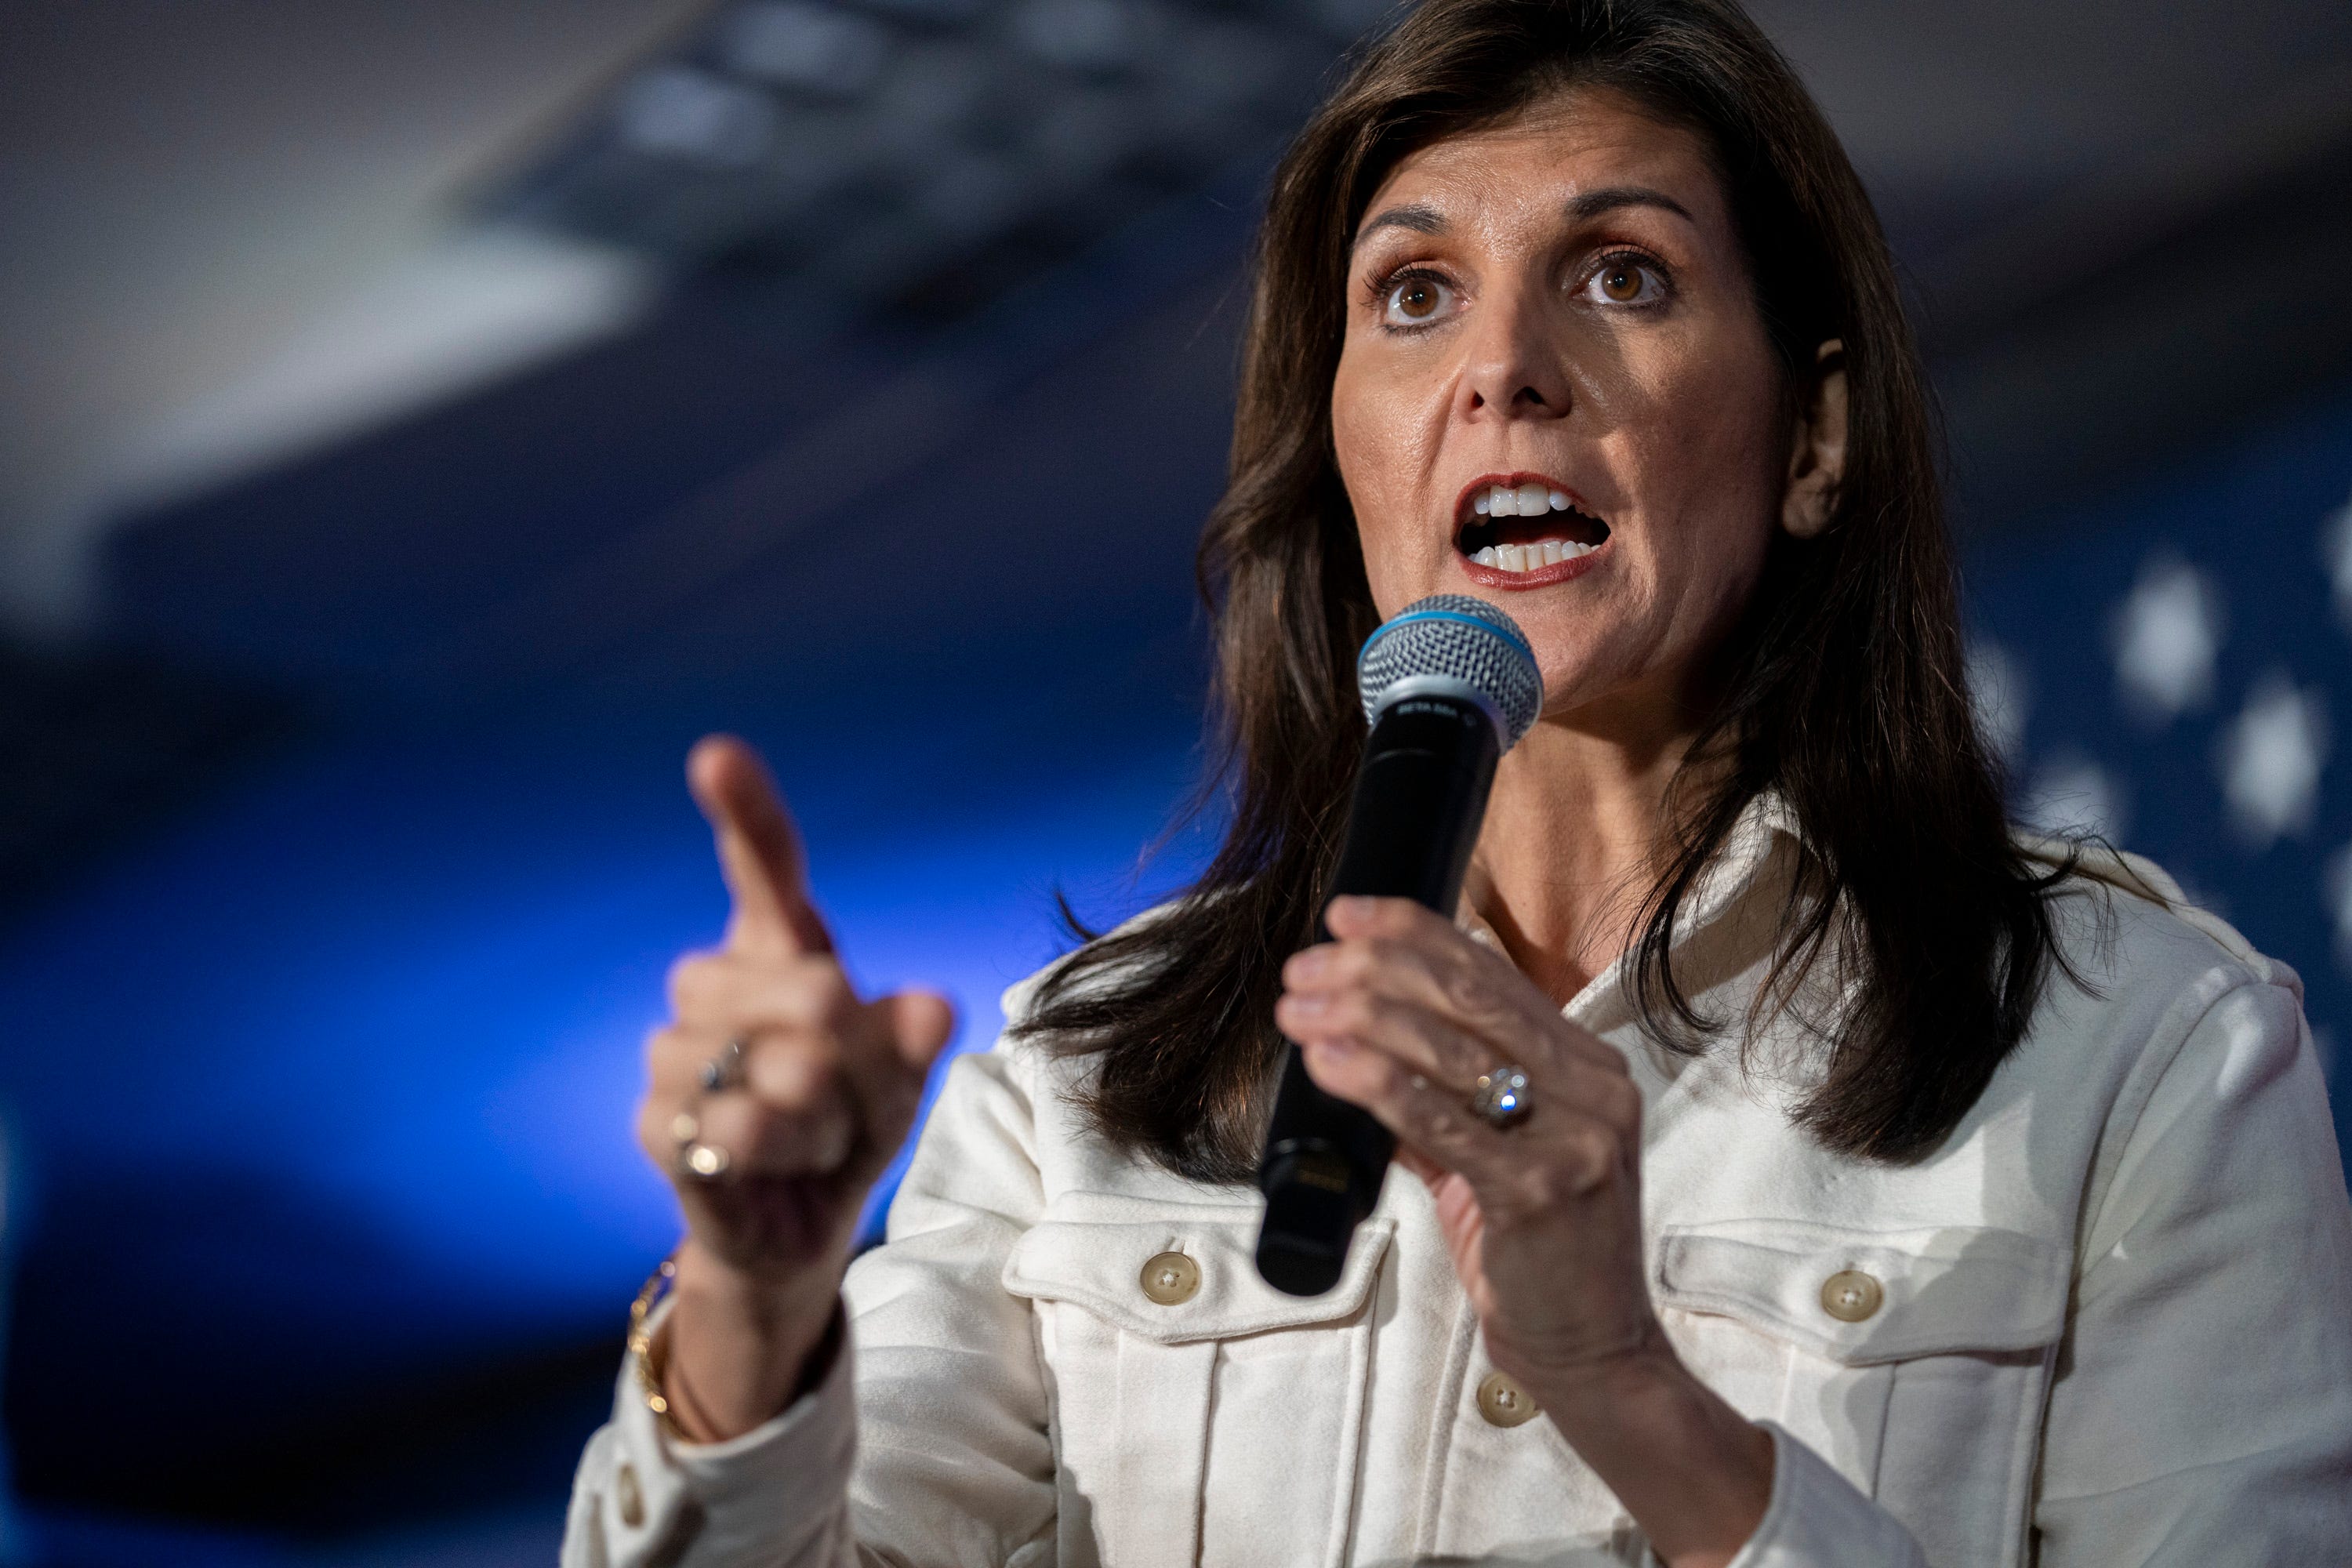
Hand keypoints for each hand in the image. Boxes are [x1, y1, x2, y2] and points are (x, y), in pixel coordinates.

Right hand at [638, 736, 954, 1437]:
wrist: (796, 1227)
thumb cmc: (846, 1124)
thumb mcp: (900, 1079)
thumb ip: (912, 1038)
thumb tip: (931, 1006)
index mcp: (780, 950)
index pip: (761, 868)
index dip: (744, 811)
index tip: (716, 754)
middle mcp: (717, 986)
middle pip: (811, 989)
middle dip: (861, 1060)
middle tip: (852, 1099)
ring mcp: (677, 1051)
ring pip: (782, 1064)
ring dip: (827, 1116)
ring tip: (817, 1135)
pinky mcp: (657, 1121)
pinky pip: (739, 1125)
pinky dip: (786, 1153)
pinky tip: (781, 1164)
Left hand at [1275, 895, 1769, 1566]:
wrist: (1592, 1347)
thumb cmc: (1536, 1247)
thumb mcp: (1494, 1154)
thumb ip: (1438, 1096)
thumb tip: (1349, 1037)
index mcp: (1588, 1065)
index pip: (1492, 971)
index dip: (1414, 931)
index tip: (1345, 914)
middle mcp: (1593, 1088)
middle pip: (1469, 995)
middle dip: (1374, 969)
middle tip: (1304, 968)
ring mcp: (1574, 1139)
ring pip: (1451, 1048)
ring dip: (1359, 1018)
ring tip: (1297, 1010)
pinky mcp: (1541, 1192)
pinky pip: (1444, 1121)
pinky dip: (1378, 1084)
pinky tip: (1328, 1062)